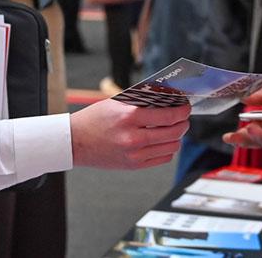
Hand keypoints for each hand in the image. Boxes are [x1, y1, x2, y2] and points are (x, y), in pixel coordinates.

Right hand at [70, 99, 190, 169]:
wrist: (75, 142)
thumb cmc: (95, 119)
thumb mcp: (117, 103)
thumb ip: (142, 100)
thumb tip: (168, 97)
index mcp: (130, 117)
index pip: (168, 115)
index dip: (183, 111)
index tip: (186, 107)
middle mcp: (134, 137)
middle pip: (174, 132)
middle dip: (183, 123)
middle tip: (183, 117)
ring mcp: (134, 154)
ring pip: (171, 147)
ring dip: (177, 136)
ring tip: (173, 129)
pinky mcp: (134, 165)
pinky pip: (162, 158)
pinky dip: (167, 149)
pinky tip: (163, 140)